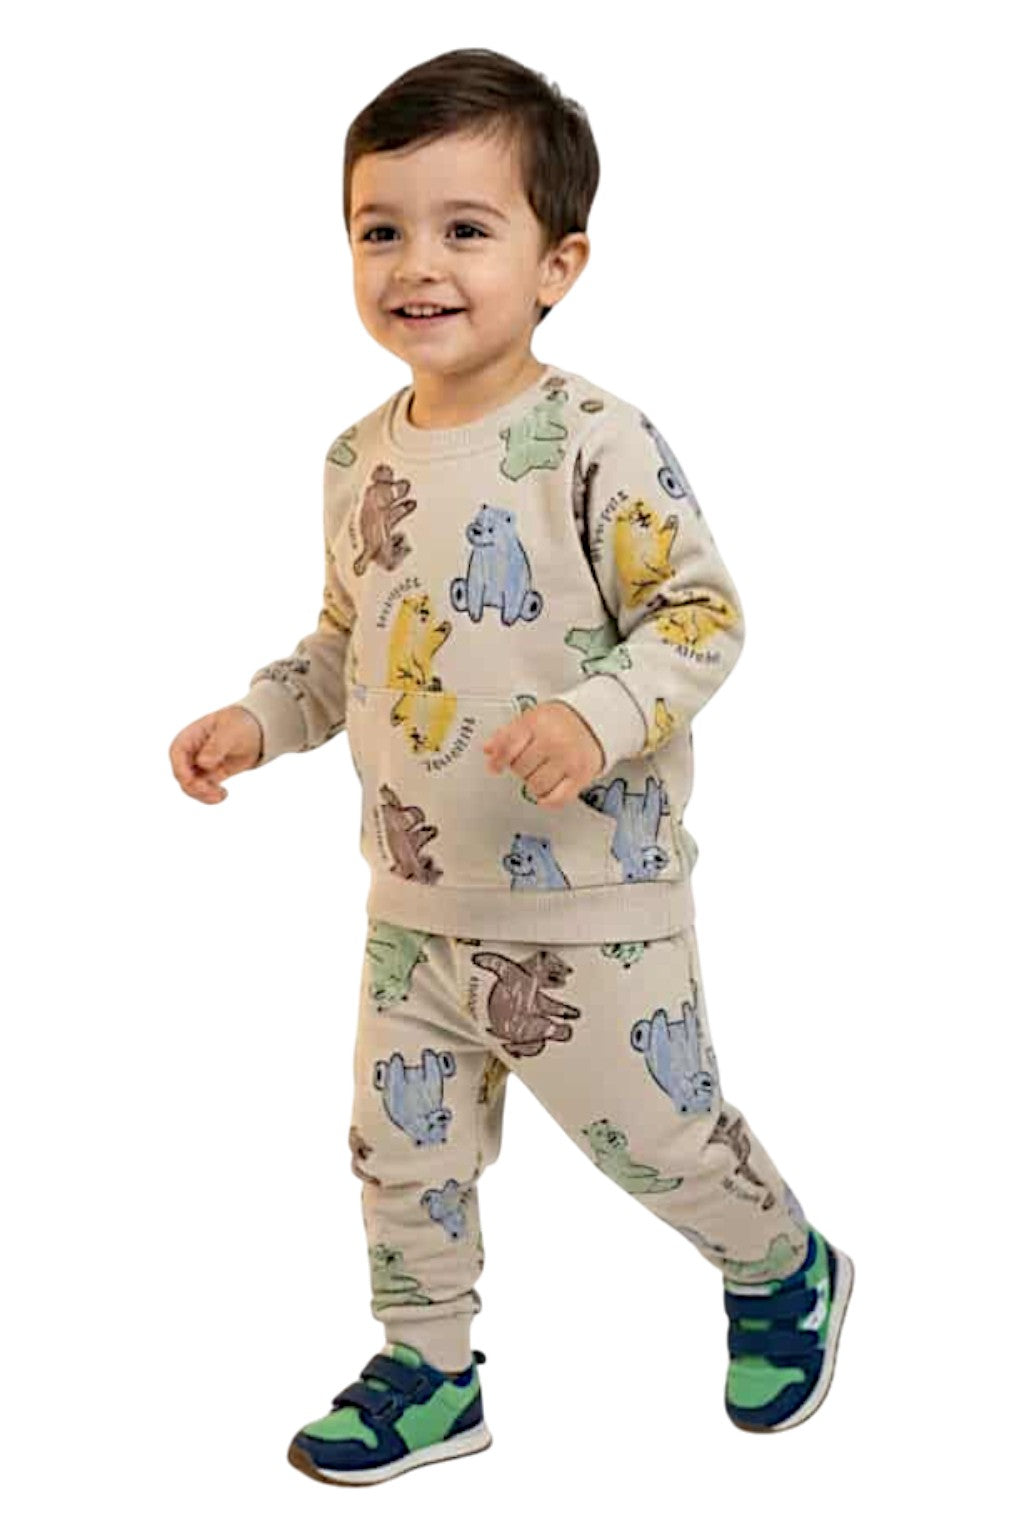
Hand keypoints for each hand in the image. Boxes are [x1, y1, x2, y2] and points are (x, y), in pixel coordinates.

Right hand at [168, 706, 262, 803]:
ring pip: (191, 786)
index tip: (195, 782)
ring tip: (221, 795)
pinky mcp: (210, 776)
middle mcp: (191, 752)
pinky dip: (210, 796)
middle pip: (182, 774)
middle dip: (195, 787)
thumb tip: (202, 762)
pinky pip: (203, 790)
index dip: (181, 770)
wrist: (257, 731)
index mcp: (190, 736)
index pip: (176, 754)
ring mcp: (199, 765)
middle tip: (214, 791)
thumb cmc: (240, 724)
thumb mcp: (230, 731)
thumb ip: (216, 746)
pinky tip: (224, 794)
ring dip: (203, 795)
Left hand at [481, 701, 604, 807]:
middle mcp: (553, 741)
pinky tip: (546, 792)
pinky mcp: (581, 777)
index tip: (495, 766)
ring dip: (533, 784)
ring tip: (540, 773)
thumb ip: (507, 734)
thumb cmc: (560, 721)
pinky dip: (547, 800)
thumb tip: (488, 749)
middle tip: (529, 762)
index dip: (498, 760)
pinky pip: (556, 800)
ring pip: (536, 786)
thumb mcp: (531, 718)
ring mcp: (568, 760)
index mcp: (537, 723)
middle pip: (520, 769)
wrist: (594, 721)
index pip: (507, 747)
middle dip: (520, 768)